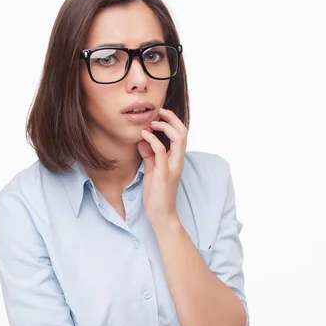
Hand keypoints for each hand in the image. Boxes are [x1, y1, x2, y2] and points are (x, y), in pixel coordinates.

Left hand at [136, 107, 187, 227]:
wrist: (161, 214)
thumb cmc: (156, 194)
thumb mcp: (151, 170)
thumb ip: (149, 154)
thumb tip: (143, 139)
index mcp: (176, 159)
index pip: (180, 134)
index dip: (172, 122)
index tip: (159, 115)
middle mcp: (178, 161)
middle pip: (183, 132)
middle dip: (172, 118)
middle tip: (159, 111)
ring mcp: (173, 166)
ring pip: (178, 139)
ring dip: (165, 126)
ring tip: (152, 122)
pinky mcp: (164, 173)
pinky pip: (161, 151)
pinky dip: (152, 140)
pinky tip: (143, 135)